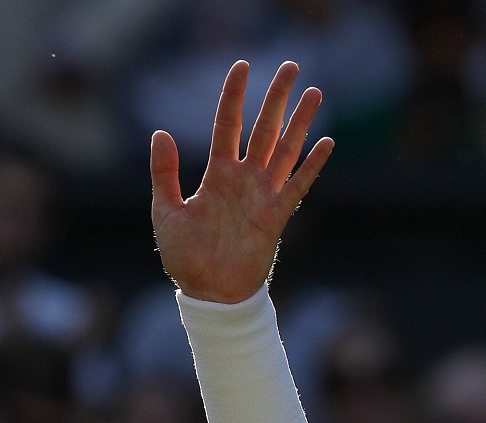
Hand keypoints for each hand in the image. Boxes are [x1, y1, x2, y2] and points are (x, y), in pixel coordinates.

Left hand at [150, 61, 332, 304]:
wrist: (207, 293)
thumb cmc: (184, 257)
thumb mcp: (166, 212)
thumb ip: (164, 173)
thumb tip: (159, 133)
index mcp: (216, 176)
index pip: (227, 126)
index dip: (234, 97)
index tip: (243, 66)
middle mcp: (243, 180)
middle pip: (263, 129)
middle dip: (277, 98)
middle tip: (292, 66)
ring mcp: (262, 196)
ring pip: (285, 150)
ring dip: (300, 122)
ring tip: (314, 92)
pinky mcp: (276, 216)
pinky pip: (297, 185)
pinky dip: (312, 165)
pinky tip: (326, 142)